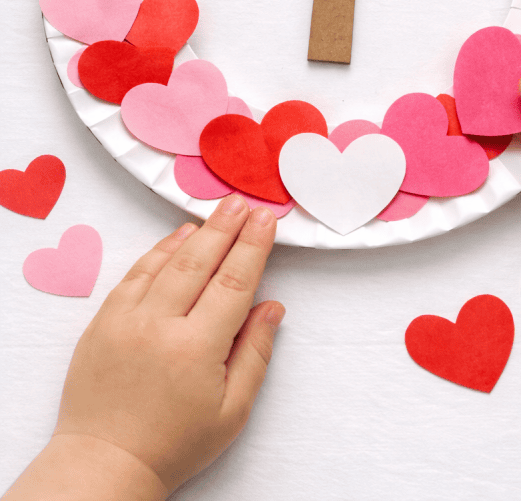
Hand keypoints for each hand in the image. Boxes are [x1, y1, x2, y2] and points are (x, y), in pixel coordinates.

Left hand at [51, 196, 283, 496]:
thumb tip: (271, 307)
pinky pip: (134, 274)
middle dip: (225, 227)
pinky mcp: (103, 321)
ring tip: (215, 215)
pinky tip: (175, 240)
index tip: (266, 221)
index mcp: (197, 349)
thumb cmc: (173, 444)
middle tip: (242, 203)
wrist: (106, 462)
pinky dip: (158, 252)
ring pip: (165, 262)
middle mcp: (160, 326)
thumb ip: (255, 353)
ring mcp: (126, 320)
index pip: (233, 282)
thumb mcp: (232, 411)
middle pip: (200, 261)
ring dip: (194, 234)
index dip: (253, 247)